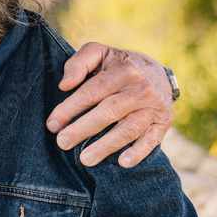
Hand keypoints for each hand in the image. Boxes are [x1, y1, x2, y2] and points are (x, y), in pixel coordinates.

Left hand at [46, 42, 173, 167]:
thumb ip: (79, 63)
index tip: (53, 124)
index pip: (92, 92)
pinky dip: (138, 152)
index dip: (70, 108)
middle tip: (63, 142)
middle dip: (83, 129)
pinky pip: (152, 139)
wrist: (158, 73)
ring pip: (128, 128)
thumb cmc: (118, 66)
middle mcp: (141, 88)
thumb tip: (65, 85)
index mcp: (123, 70)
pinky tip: (122, 162)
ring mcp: (154, 106)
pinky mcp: (164, 121)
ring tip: (85, 159)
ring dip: (106, 146)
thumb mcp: (99, 53)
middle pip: (108, 111)